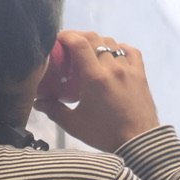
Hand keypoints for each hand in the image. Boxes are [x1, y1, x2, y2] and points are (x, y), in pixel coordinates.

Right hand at [35, 31, 159, 152]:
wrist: (139, 143)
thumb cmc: (105, 134)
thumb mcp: (74, 124)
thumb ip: (54, 110)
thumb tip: (38, 102)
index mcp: (95, 77)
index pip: (79, 43)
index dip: (66, 36)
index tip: (57, 39)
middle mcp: (112, 67)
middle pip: (94, 38)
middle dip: (79, 37)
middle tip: (69, 46)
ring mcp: (129, 69)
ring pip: (112, 43)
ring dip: (98, 43)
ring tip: (89, 53)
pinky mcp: (141, 74)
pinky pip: (130, 52)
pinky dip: (120, 49)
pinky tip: (113, 56)